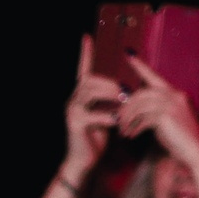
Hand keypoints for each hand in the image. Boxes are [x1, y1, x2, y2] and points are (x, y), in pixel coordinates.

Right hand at [62, 35, 128, 180]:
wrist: (84, 160)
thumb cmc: (96, 137)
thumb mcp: (106, 115)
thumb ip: (112, 102)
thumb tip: (126, 89)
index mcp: (81, 96)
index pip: (82, 70)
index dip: (84, 54)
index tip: (86, 36)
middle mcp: (73, 100)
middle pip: (90, 81)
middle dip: (110, 83)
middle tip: (127, 90)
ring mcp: (72, 111)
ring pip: (90, 93)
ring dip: (110, 95)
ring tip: (124, 102)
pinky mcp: (75, 124)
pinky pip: (92, 114)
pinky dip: (107, 116)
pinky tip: (116, 121)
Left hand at [114, 56, 198, 165]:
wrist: (197, 152)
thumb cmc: (180, 139)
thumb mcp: (166, 121)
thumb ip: (153, 111)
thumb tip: (133, 110)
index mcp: (174, 94)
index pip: (153, 76)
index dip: (140, 65)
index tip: (128, 54)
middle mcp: (174, 95)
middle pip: (141, 94)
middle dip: (126, 107)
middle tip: (117, 120)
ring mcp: (171, 104)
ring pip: (139, 106)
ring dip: (128, 120)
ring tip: (123, 131)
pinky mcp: (167, 116)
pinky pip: (143, 119)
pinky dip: (134, 128)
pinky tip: (131, 136)